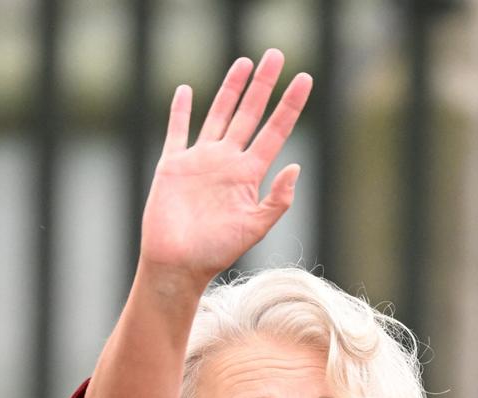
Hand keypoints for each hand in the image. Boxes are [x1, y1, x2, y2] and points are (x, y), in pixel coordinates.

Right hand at [139, 49, 312, 287]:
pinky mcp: (173, 165)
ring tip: (243, 62)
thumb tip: (295, 168)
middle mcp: (227, 162)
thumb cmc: (216, 252)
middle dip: (263, 84)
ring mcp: (200, 161)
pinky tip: (187, 90)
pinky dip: (181, 111)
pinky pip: (178, 131)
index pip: (275, 130)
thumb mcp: (255, 228)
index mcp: (249, 174)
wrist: (177, 264)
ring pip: (219, 114)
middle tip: (275, 54)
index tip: (304, 78)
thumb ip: (276, 200)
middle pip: (249, 113)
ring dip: (231, 89)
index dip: (290, 105)